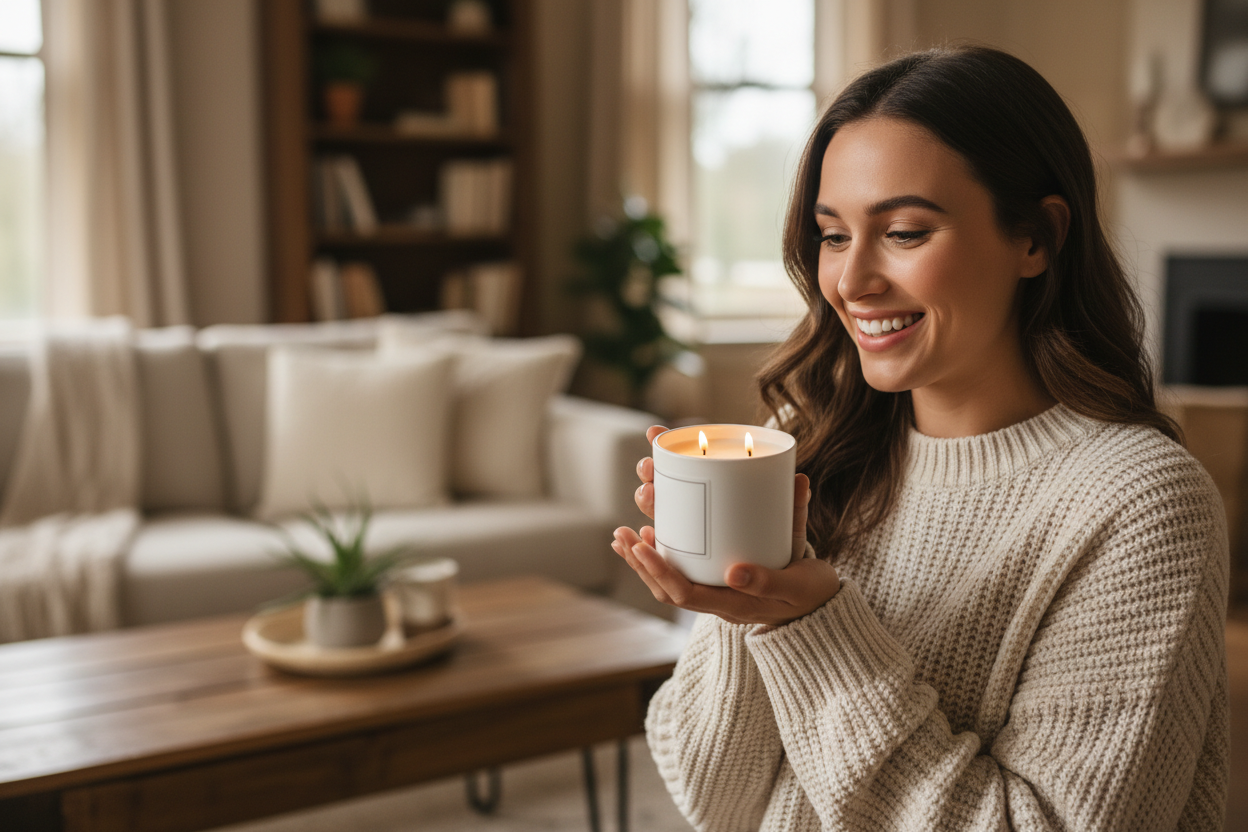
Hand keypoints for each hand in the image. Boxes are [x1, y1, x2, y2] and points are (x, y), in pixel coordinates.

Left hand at [618, 428, 837, 626]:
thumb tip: (736, 570)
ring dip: (643, 560)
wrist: (823, 606)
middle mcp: (718, 601)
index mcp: (733, 606)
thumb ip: (769, 579)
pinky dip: (662, 555)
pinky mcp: (719, 579)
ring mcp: (716, 591)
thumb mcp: (797, 586)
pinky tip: (650, 534)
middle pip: (666, 589)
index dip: (659, 570)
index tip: (641, 545)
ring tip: (622, 536)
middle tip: (622, 534)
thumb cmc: (812, 594)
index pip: (683, 594)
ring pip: (669, 582)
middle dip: (640, 562)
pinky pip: (681, 572)